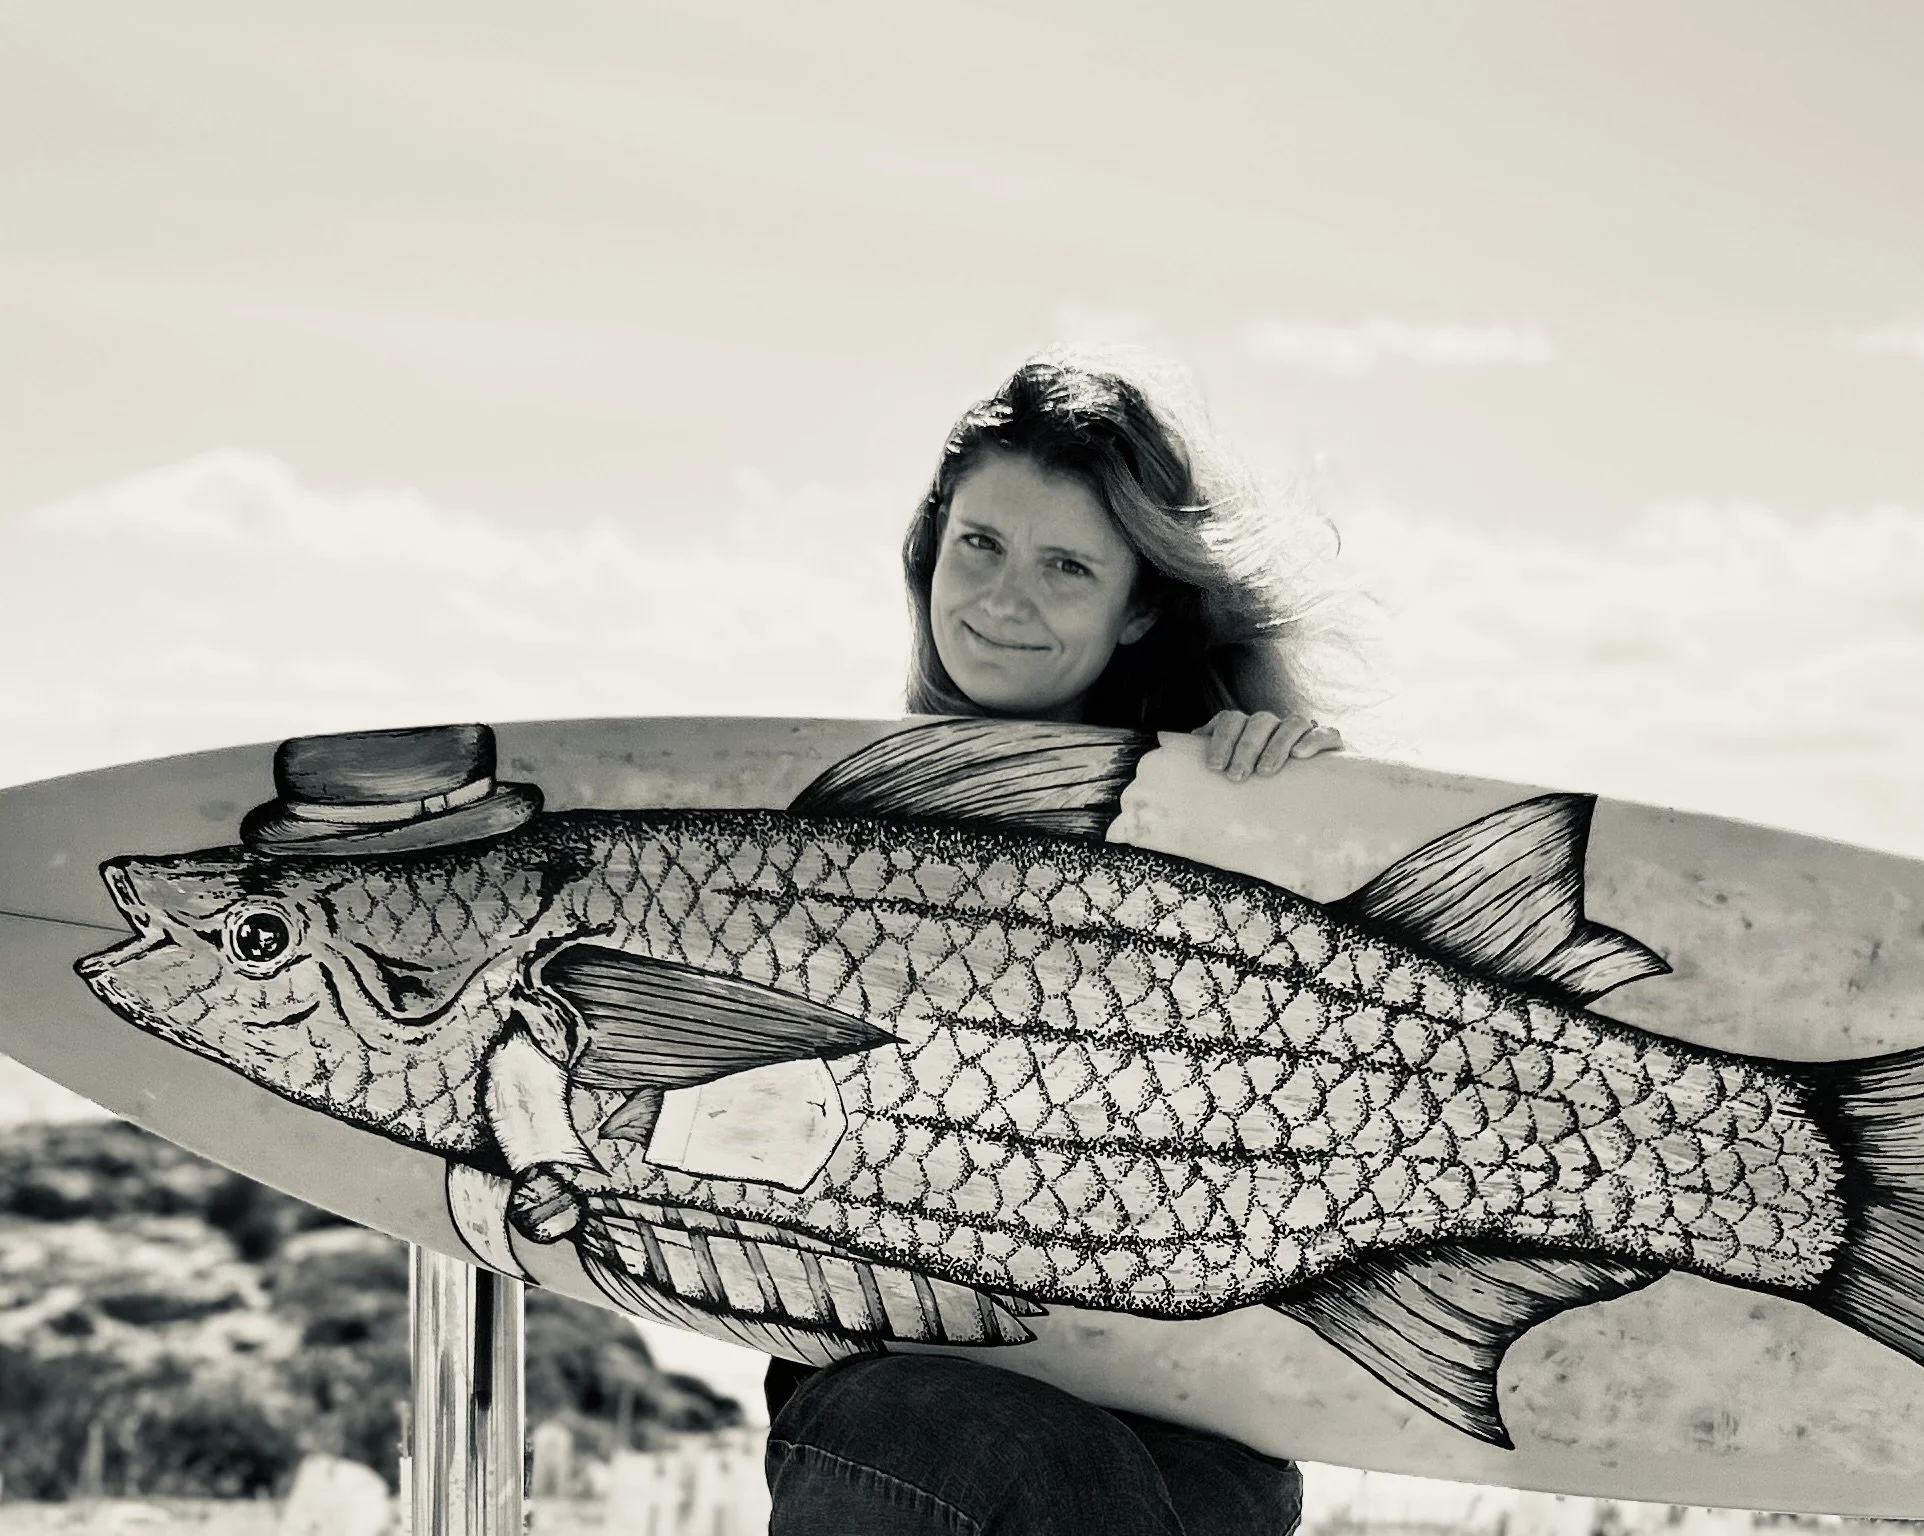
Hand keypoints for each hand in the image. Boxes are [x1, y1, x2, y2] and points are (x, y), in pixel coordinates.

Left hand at [1195, 710, 1342, 781]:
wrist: (1317, 792)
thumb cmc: (1264, 786)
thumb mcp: (1236, 776)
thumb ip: (1214, 766)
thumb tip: (1178, 762)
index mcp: (1249, 728)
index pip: (1231, 720)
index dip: (1221, 739)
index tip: (1214, 767)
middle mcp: (1275, 725)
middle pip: (1258, 721)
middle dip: (1244, 747)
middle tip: (1236, 776)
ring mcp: (1304, 731)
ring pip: (1291, 722)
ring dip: (1275, 745)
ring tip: (1265, 771)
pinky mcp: (1331, 742)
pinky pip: (1323, 732)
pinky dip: (1312, 740)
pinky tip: (1300, 755)